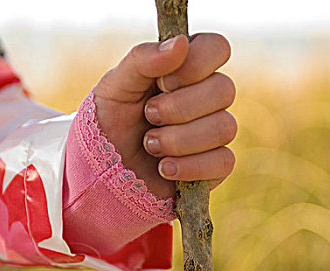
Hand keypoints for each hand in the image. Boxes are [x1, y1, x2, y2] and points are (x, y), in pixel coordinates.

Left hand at [93, 33, 235, 198]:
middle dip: (179, 107)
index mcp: (185, 69)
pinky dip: (189, 166)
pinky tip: (164, 168)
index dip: (196, 64)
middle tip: (149, 115)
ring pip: (223, 127)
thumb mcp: (116, 86)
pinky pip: (224, 162)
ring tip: (150, 145)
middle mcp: (207, 97)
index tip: (163, 82)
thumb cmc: (111, 121)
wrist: (104, 169)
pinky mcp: (215, 166)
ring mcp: (214, 132)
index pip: (216, 48)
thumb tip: (181, 43)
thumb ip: (142, 60)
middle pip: (224, 90)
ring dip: (178, 139)